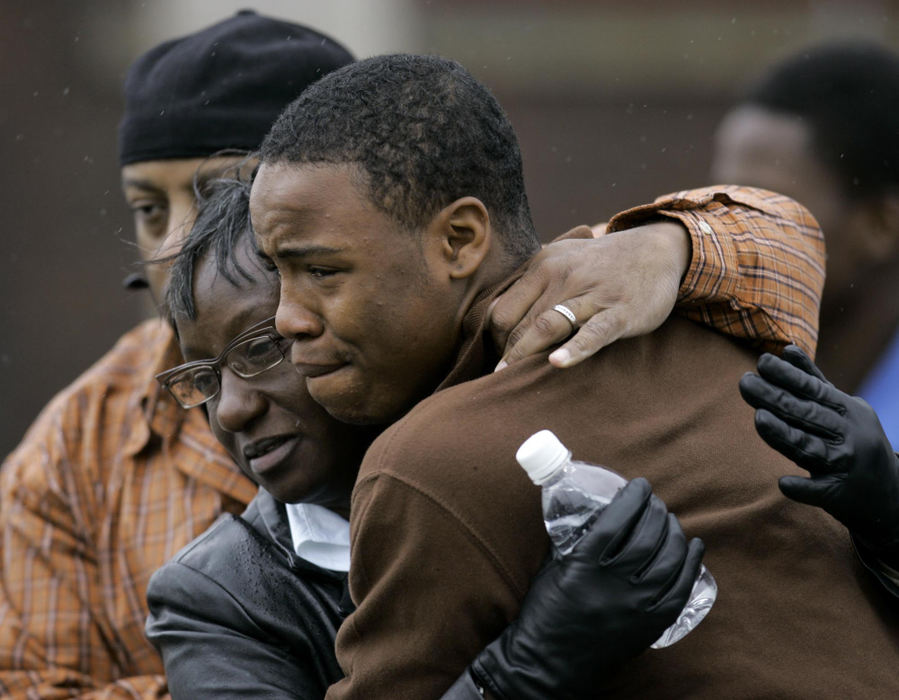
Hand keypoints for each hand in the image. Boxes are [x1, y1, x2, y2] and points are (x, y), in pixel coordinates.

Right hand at [469, 478, 703, 699]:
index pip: (616, 523)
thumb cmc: (544, 614)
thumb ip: (575, 541)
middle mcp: (612, 587)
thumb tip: (598, 511)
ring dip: (674, 533)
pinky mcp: (649, 627)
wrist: (547, 666)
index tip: (639, 485)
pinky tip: (694, 547)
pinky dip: (691, 565)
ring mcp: (634, 609)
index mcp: (583, 568)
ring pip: (668, 561)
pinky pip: (679, 591)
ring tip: (670, 520)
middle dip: (655, 512)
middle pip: (646, 538)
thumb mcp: (552, 569)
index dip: (632, 500)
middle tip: (654, 501)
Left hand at [489, 221, 688, 369]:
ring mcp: (592, 294)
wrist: (656, 249)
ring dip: (524, 354)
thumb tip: (494, 314)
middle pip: (520, 323)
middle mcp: (562, 276)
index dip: (494, 340)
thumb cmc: (601, 263)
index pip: (503, 310)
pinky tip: (558, 363)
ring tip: (508, 379)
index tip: (494, 359)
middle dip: (507, 354)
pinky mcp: (620, 311)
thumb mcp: (562, 259)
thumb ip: (531, 283)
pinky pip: (593, 332)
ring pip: (548, 325)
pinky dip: (575, 348)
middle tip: (498, 380)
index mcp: (543, 266)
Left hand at [739, 344, 898, 550]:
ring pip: (810, 448)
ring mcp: (845, 465)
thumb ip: (814, 382)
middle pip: (806, 415)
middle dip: (775, 398)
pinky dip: (802, 488)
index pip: (814, 390)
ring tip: (758, 418)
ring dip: (784, 434)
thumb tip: (787, 350)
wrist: (890, 494)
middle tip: (744, 382)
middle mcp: (849, 436)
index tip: (761, 361)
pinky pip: (818, 491)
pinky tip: (783, 483)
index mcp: (848, 411)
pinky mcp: (838, 495)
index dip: (788, 376)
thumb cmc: (855, 442)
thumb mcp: (843, 409)